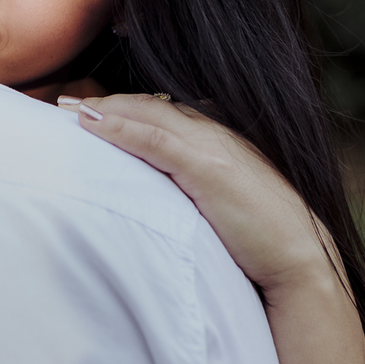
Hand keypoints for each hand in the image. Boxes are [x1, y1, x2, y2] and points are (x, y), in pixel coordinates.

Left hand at [60, 94, 343, 295]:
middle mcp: (216, 134)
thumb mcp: (224, 200)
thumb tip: (161, 189)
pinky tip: (92, 123)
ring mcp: (212, 147)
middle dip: (106, 103)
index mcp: (220, 139)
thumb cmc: (262, 238)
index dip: (126, 108)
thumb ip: (195, 184)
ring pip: (148, 115)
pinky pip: (154, 139)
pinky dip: (120, 127)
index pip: (164, 112)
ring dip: (104, 109)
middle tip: (65, 104)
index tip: (91, 110)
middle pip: (150, 107)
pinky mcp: (207, 168)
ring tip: (67, 109)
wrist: (300, 260)